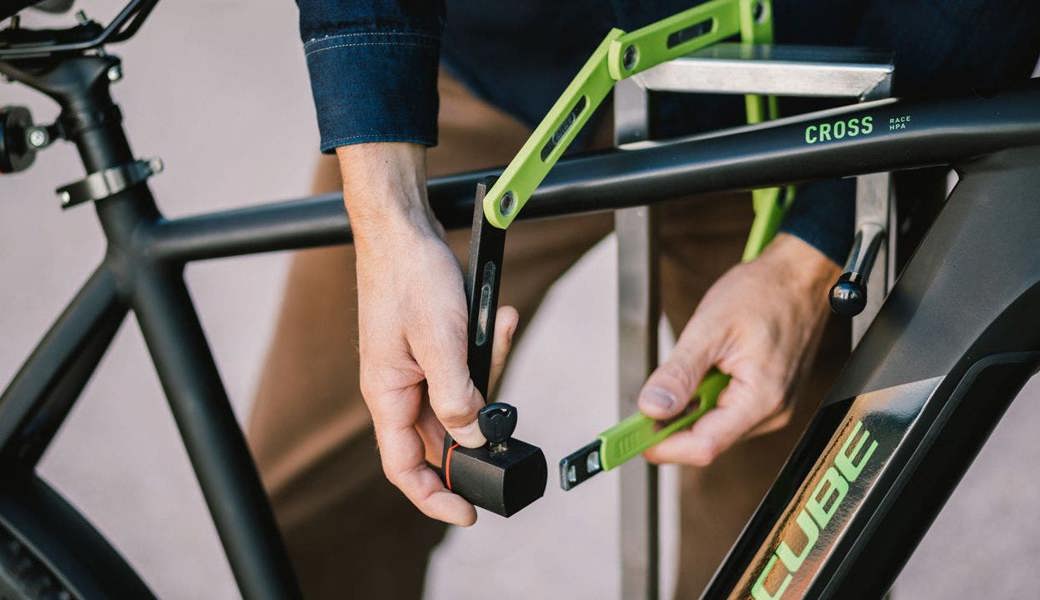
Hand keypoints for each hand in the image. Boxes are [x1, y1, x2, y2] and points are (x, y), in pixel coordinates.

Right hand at [339, 143, 518, 525]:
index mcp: (387, 394)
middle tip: (508, 414)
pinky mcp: (431, 348)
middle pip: (440, 436)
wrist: (403, 226)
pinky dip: (488, 350)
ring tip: (504, 329)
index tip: (469, 513)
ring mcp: (414, 368)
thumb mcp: (442, 341)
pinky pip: (465, 367)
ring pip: (459, 400)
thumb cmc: (411, 277)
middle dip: (479, 425)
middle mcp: (398, 388)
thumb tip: (474, 440)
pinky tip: (503, 319)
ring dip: (490, 374)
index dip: (435, 497)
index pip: (405, 467)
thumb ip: (457, 397)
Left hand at [637, 233, 838, 465]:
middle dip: (672, 423)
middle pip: (707, 440)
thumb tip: (651, 408)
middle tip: (647, 398)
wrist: (799, 276)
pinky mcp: (766, 399)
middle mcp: (770, 413)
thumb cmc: (765, 293)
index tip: (633, 437)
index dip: (664, 445)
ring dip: (689, 407)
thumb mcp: (710, 328)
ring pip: (714, 426)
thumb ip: (679, 373)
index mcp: (761, 400)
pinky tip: (705, 369)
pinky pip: (727, 412)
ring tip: (690, 366)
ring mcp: (771, 408)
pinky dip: (704, 398)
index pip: (705, 446)